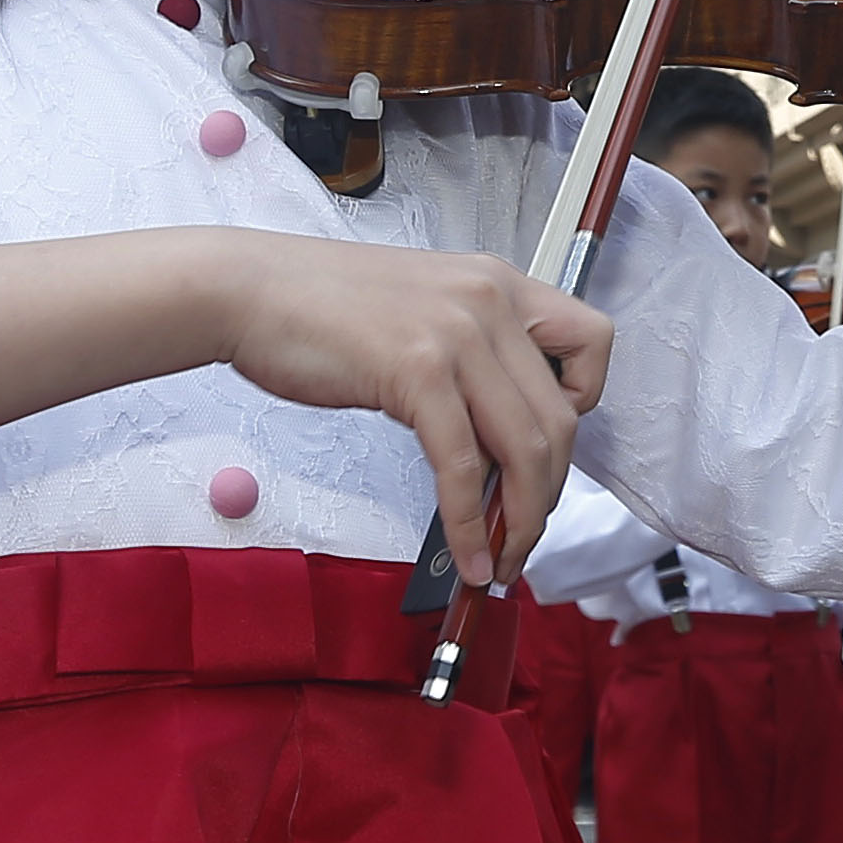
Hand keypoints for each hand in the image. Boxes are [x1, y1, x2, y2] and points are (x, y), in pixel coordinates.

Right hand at [214, 236, 607, 588]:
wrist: (249, 291)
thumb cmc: (321, 308)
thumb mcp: (422, 312)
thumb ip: (469, 360)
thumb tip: (495, 443)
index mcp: (498, 283)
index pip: (593, 342)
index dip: (583, 406)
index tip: (547, 449)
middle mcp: (490, 301)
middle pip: (563, 417)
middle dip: (550, 493)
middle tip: (524, 533)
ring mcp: (457, 334)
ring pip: (527, 447)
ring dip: (522, 520)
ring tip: (501, 558)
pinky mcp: (418, 370)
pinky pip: (464, 466)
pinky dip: (471, 523)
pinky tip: (465, 553)